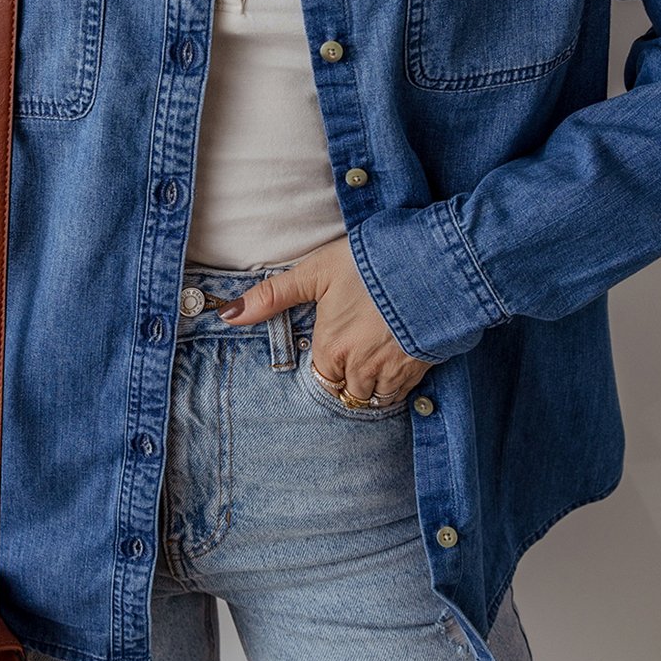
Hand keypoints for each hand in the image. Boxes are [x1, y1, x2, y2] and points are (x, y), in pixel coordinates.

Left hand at [216, 234, 433, 404]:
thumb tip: (226, 315)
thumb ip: (272, 296)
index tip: (336, 350)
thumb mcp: (316, 271)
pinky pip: (404, 392)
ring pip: (376, 396)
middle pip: (348, 392)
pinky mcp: (422, 368)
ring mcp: (393, 371)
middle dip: (349, 380)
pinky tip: (399, 362)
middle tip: (356, 358)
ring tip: (376, 362)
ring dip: (373, 386)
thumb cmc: (371, 263)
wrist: (434, 264)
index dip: (327, 366)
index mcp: (332, 348)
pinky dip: (399, 384)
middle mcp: (360, 368)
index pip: (321, 378)